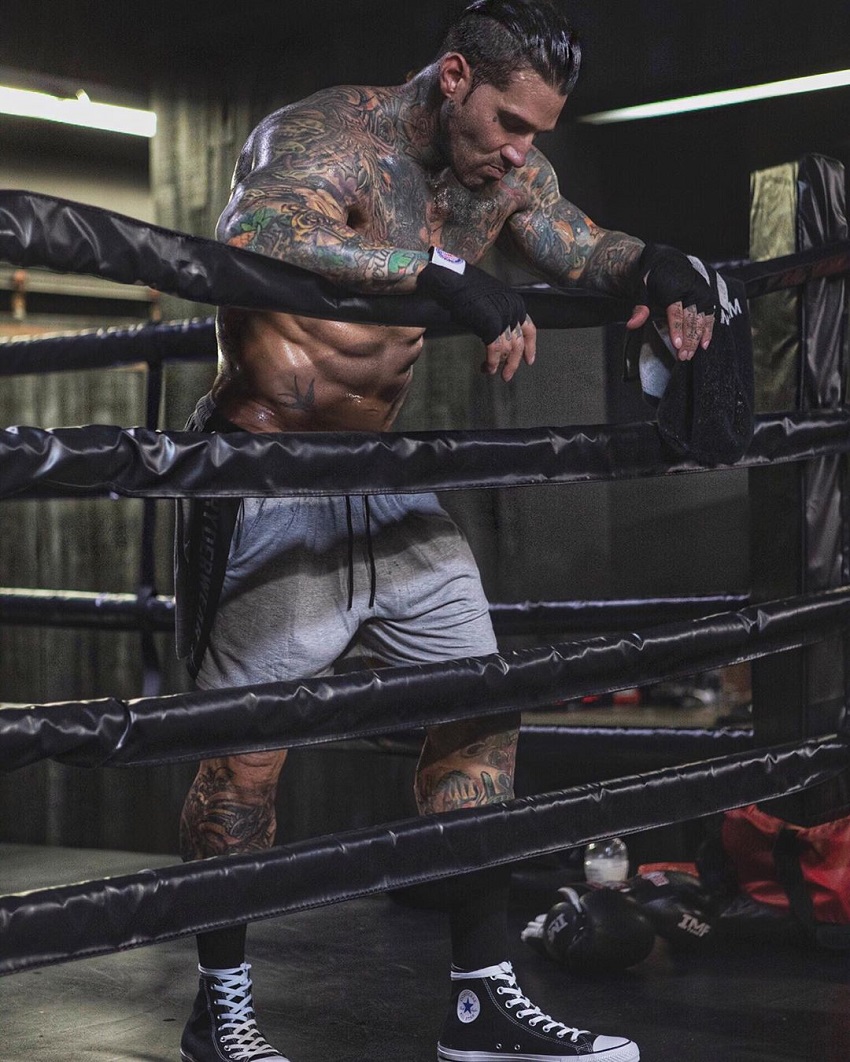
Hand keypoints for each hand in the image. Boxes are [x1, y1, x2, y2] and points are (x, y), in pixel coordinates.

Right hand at [416, 249, 534, 379]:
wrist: (450, 279)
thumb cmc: (463, 288)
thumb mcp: (489, 300)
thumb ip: (498, 314)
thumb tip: (499, 333)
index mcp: (515, 302)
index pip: (529, 328)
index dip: (530, 347)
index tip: (528, 361)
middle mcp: (513, 309)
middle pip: (519, 343)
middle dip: (513, 362)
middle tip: (507, 376)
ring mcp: (502, 316)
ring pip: (508, 349)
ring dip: (500, 365)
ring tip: (491, 373)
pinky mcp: (490, 324)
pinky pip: (495, 349)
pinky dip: (491, 362)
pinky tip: (486, 368)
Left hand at [626, 243, 715, 359]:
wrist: (668, 259)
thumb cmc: (653, 276)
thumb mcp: (642, 288)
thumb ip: (640, 308)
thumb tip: (631, 325)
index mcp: (674, 287)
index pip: (676, 312)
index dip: (676, 329)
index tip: (676, 345)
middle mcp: (691, 289)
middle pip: (690, 319)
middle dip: (688, 339)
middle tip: (683, 356)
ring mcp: (702, 293)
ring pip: (701, 320)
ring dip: (697, 339)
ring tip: (690, 355)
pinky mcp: (707, 296)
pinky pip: (710, 316)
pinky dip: (708, 330)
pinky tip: (704, 344)